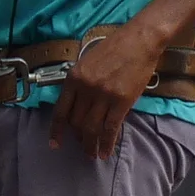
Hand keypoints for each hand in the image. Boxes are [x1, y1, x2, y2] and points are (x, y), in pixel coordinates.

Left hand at [49, 21, 163, 159]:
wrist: (139, 41)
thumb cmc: (115, 48)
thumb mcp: (87, 62)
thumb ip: (79, 82)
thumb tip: (76, 106)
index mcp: (74, 78)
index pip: (61, 111)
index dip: (56, 130)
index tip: (55, 144)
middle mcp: (86, 88)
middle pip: (77, 122)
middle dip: (78, 138)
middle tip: (82, 146)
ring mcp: (103, 95)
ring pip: (92, 128)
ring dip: (90, 145)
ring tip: (92, 155)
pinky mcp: (121, 101)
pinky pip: (111, 128)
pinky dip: (107, 143)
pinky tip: (105, 152)